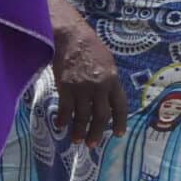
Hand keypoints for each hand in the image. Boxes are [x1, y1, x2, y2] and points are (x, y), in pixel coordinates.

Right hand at [49, 0, 128, 144]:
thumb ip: (108, 79)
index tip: (118, 134)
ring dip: (79, 130)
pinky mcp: (65, 86)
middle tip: (93, 144)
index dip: (119, 122)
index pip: (119, 106)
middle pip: (101, 116)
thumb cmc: (88, 45)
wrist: (70, 35)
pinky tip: (61, 125)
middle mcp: (100, 86)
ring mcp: (82, 87)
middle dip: (97, 132)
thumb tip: (107, 96)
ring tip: (77, 140)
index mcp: (113, 79)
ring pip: (82, 115)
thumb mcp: (107, 61)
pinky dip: (63, 118)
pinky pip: (65, 108)